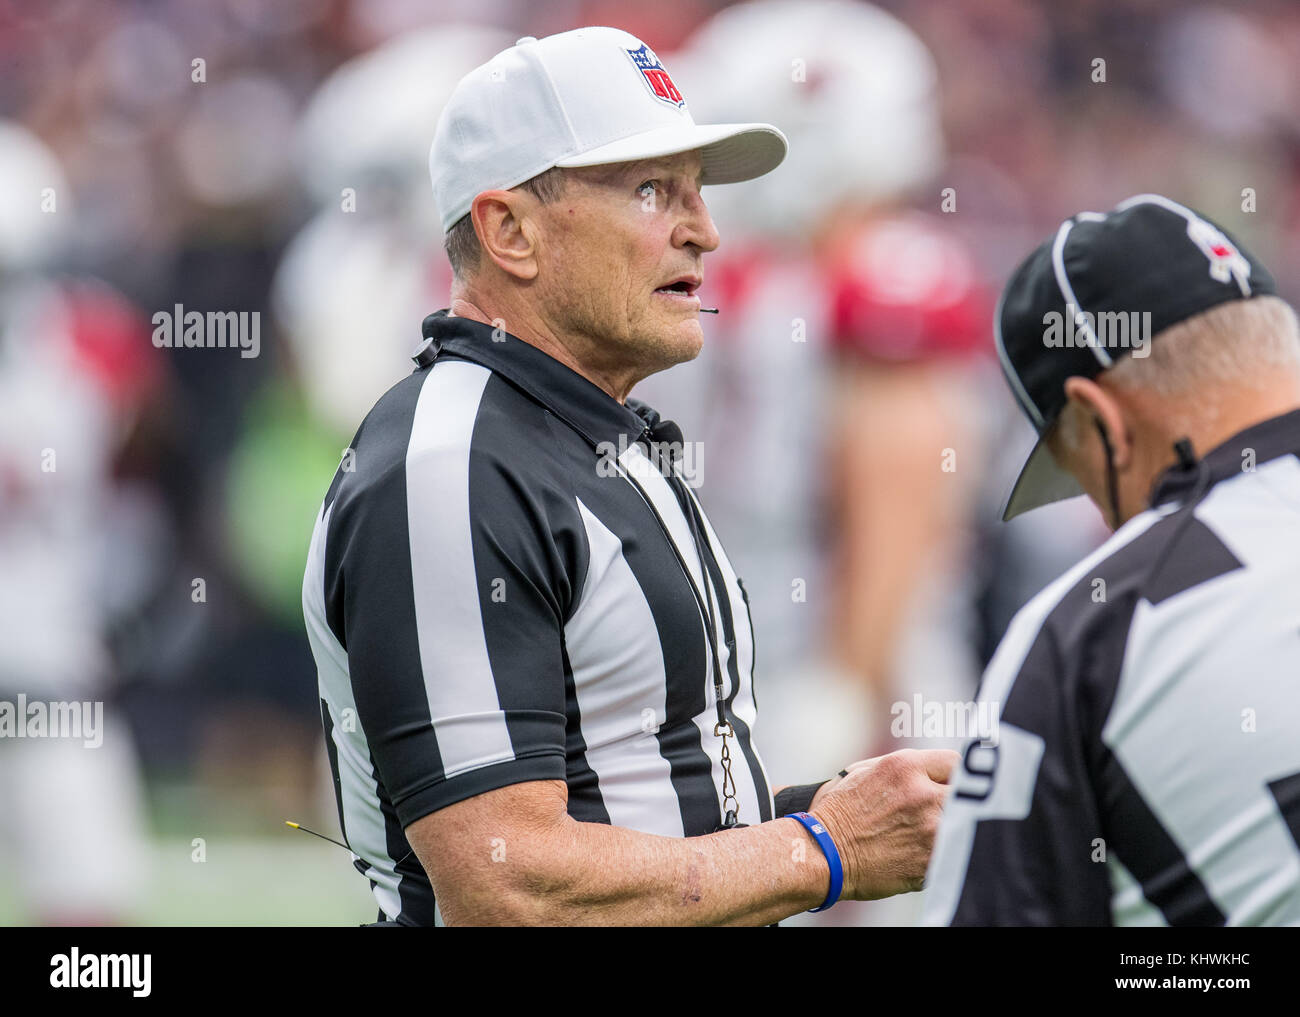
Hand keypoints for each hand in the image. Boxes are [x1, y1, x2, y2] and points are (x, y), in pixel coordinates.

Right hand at [809, 748, 957, 900]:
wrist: (823, 852)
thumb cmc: (840, 811)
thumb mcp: (867, 771)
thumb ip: (905, 767)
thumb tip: (936, 769)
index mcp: (904, 767)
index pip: (955, 763)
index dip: (956, 776)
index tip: (953, 786)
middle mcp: (921, 794)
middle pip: (967, 794)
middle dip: (960, 803)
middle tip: (947, 812)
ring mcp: (929, 829)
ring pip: (964, 825)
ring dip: (954, 830)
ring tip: (933, 836)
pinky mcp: (931, 861)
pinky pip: (955, 852)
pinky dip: (945, 854)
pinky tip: (923, 854)